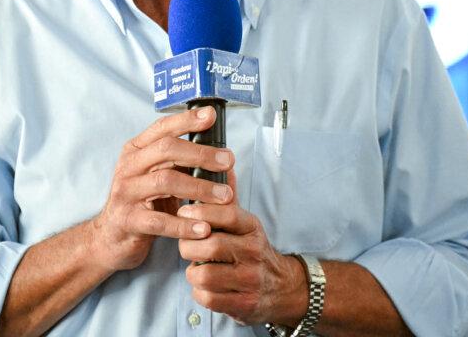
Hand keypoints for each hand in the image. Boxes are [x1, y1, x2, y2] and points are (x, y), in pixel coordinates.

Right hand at [90, 107, 235, 272]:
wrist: (111, 237)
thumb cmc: (142, 202)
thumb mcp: (156, 174)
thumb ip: (178, 161)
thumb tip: (218, 151)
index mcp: (136, 150)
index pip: (162, 128)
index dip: (187, 120)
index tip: (211, 116)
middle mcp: (128, 166)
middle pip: (166, 149)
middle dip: (201, 153)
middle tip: (228, 160)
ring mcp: (125, 192)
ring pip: (165, 181)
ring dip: (199, 188)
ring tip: (225, 196)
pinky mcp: (127, 220)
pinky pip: (159, 221)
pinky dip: (184, 225)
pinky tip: (204, 228)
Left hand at [178, 171, 306, 326]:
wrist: (284, 288)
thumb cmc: (254, 251)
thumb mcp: (246, 223)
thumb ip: (230, 196)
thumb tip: (224, 163)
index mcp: (253, 228)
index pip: (228, 214)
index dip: (202, 212)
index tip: (184, 211)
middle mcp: (254, 252)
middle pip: (210, 245)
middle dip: (188, 246)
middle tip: (186, 245)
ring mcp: (250, 280)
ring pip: (205, 275)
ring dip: (193, 272)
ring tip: (197, 267)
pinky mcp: (244, 304)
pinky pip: (208, 298)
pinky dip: (200, 292)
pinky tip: (205, 286)